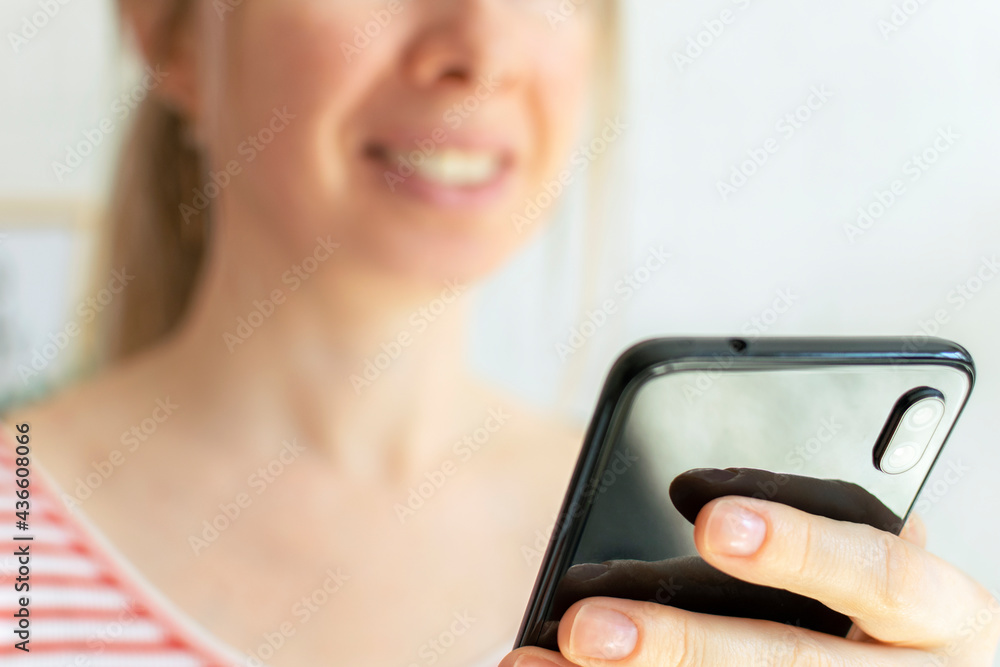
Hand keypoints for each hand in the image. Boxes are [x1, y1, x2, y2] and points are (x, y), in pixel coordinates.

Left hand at [502, 499, 999, 665]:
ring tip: (543, 663)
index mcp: (941, 615)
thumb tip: (689, 498)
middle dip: (683, 648)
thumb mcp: (883, 575)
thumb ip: (807, 539)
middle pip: (794, 665)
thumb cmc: (897, 622)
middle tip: (585, 626)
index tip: (710, 519)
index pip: (880, 573)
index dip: (800, 547)